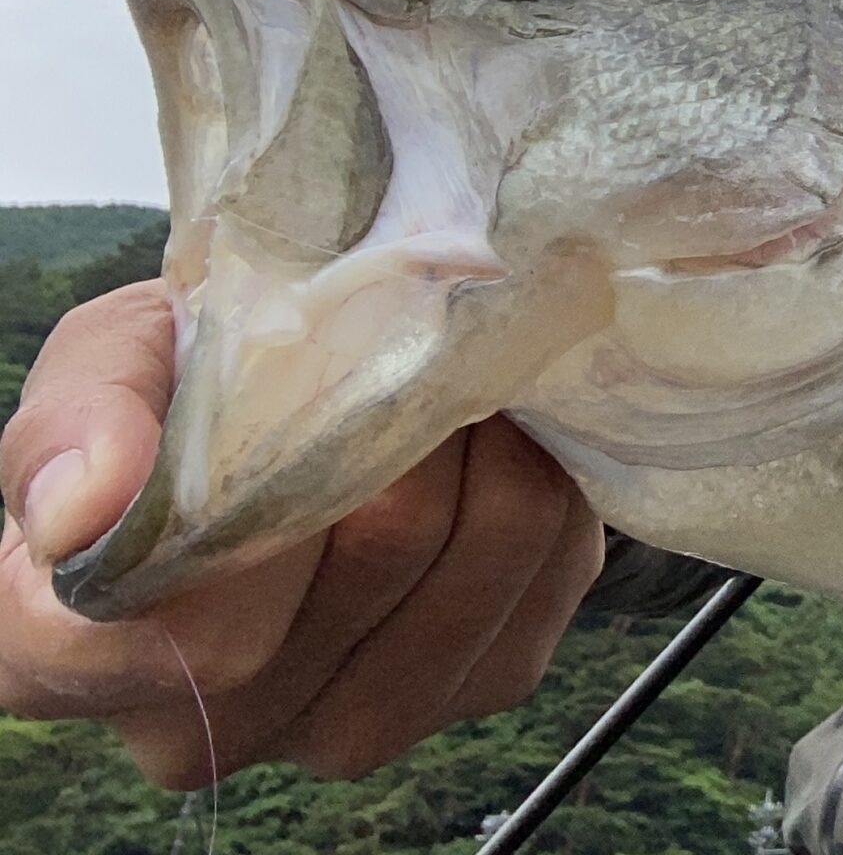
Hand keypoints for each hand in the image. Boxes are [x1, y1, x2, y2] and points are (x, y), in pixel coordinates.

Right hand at [0, 280, 601, 785]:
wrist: (266, 429)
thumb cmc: (171, 399)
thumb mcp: (106, 365)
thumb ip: (81, 420)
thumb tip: (89, 506)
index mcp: (72, 660)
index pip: (182, 623)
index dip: (272, 496)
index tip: (313, 383)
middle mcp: (213, 727)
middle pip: (368, 561)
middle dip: (415, 428)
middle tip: (425, 333)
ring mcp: (350, 726)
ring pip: (478, 563)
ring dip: (494, 445)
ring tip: (469, 370)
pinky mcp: (479, 689)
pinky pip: (552, 574)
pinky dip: (549, 481)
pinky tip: (507, 434)